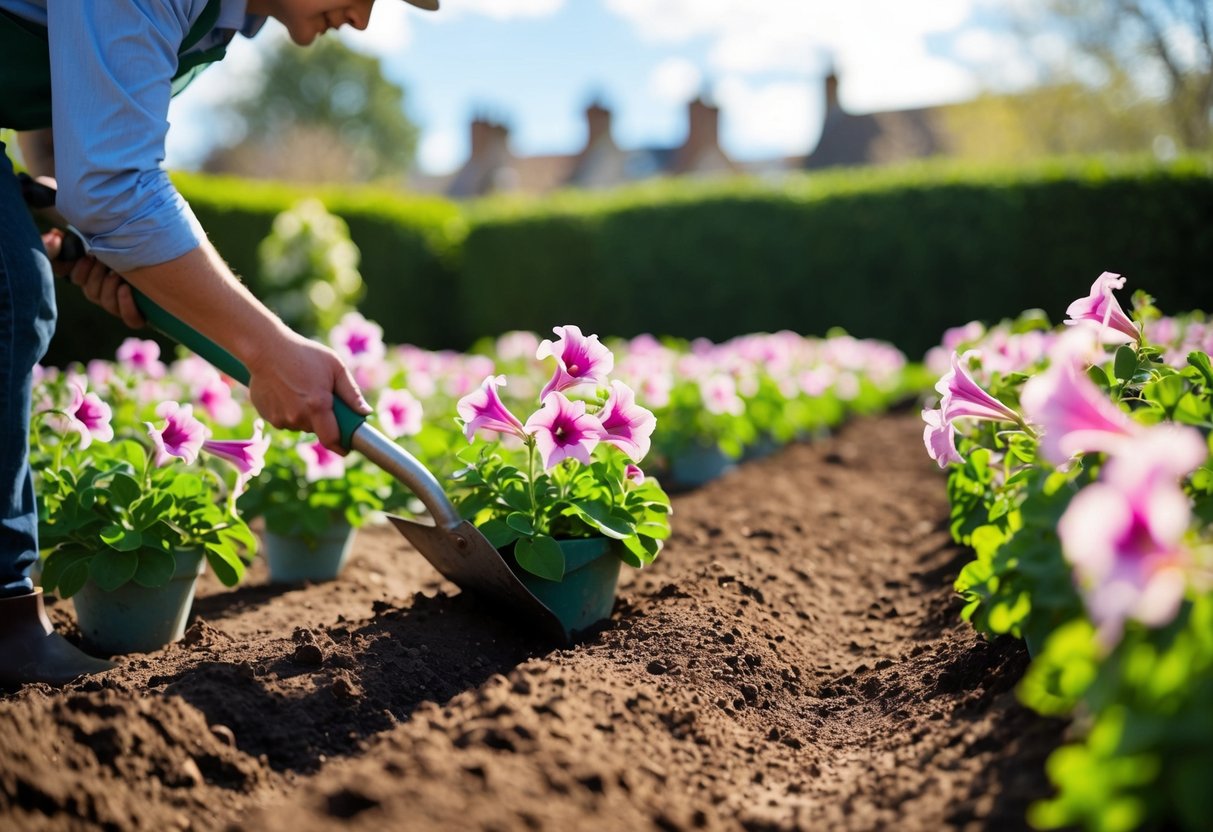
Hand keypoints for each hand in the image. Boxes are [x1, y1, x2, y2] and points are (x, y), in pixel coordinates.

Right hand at [42, 230, 145, 328]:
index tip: (88, 257)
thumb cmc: (132, 252)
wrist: (163, 266)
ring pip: (106, 303)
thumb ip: (84, 240)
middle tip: (105, 262)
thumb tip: (54, 235)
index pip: (77, 279)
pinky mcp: (138, 315)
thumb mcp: (109, 244)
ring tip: (117, 274)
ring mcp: (120, 307)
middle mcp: (104, 295)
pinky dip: (126, 304)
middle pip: (90, 292)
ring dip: (108, 287)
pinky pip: (130, 319)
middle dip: (96, 276)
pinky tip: (125, 288)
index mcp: (93, 278)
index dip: (79, 271)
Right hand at [245, 331, 371, 453]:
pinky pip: (285, 420)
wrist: (266, 349)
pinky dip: (289, 411)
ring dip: (305, 415)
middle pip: (317, 430)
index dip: (341, 446)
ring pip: (300, 425)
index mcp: (318, 405)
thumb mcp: (335, 367)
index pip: (332, 440)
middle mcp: (298, 416)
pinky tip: (286, 392)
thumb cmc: (305, 354)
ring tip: (301, 391)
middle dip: (323, 421)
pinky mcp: (267, 416)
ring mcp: (280, 418)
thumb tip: (365, 412)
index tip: (347, 447)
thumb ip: (352, 392)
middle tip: (321, 400)